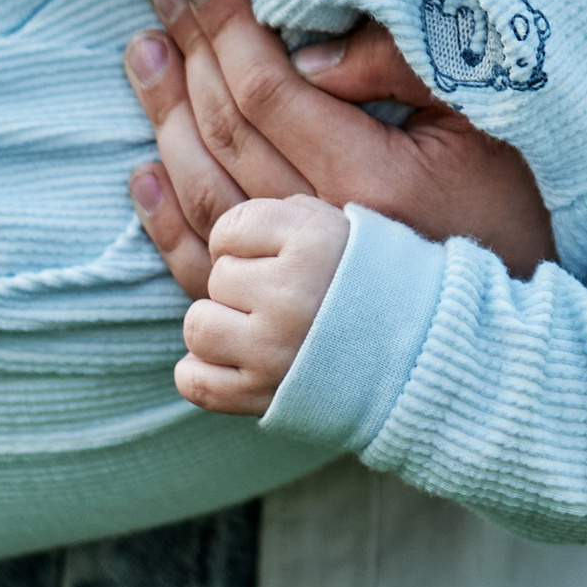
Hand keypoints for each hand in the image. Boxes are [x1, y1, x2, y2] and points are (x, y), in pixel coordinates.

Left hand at [121, 0, 554, 297]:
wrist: (501, 334)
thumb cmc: (502, 210)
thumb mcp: (476, 118)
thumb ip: (396, 70)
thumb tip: (307, 56)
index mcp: (368, 180)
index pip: (268, 90)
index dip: (229, 26)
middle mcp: (317, 236)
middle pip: (226, 132)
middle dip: (191, 52)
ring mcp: (288, 292)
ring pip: (203, 193)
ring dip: (164, 119)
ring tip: (144, 55)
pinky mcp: (272, 330)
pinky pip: (197, 270)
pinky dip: (162, 221)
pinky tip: (141, 174)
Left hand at [173, 194, 348, 415]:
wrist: (416, 355)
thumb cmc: (363, 281)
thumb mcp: (332, 223)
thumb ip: (272, 214)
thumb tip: (170, 189)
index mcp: (313, 238)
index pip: (228, 229)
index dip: (245, 242)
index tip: (277, 257)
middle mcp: (293, 292)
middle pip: (217, 276)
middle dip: (239, 285)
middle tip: (279, 297)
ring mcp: (275, 348)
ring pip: (198, 326)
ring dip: (220, 327)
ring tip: (259, 328)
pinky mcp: (262, 396)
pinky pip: (194, 380)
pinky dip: (204, 372)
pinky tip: (237, 360)